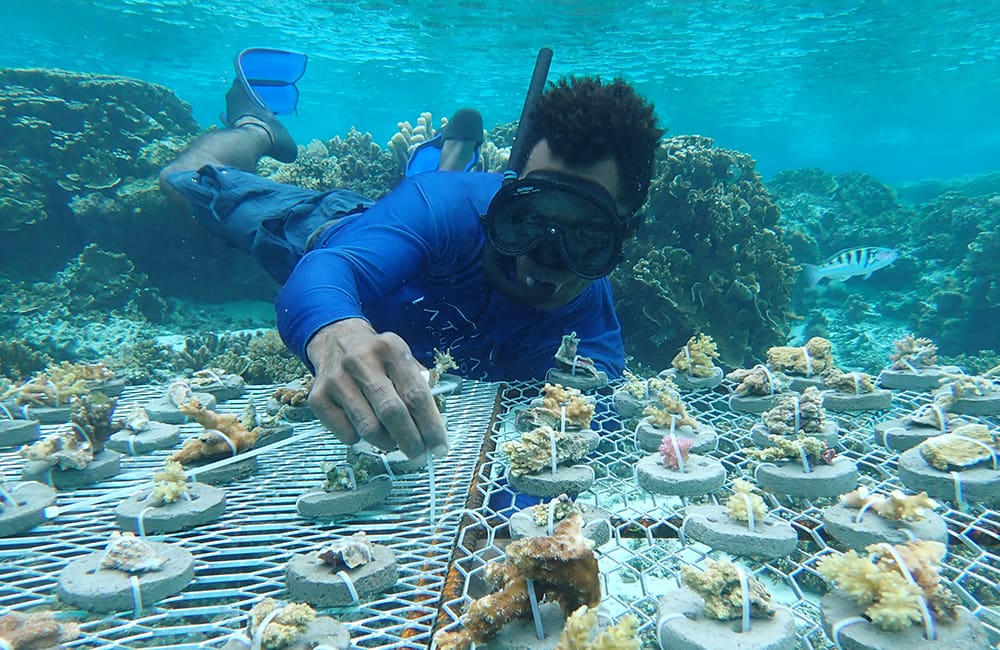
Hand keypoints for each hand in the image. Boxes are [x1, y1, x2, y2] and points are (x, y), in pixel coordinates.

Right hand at [305, 318, 448, 460]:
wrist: (336, 341)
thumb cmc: (379, 358)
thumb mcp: (403, 359)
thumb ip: (421, 387)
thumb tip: (434, 429)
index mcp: (391, 348)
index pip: (416, 394)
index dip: (431, 425)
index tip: (439, 447)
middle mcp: (361, 361)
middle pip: (392, 412)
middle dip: (411, 441)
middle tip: (419, 457)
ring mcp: (336, 379)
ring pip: (368, 427)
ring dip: (387, 443)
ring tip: (394, 443)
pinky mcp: (317, 397)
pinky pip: (346, 433)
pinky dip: (360, 440)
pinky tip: (365, 429)